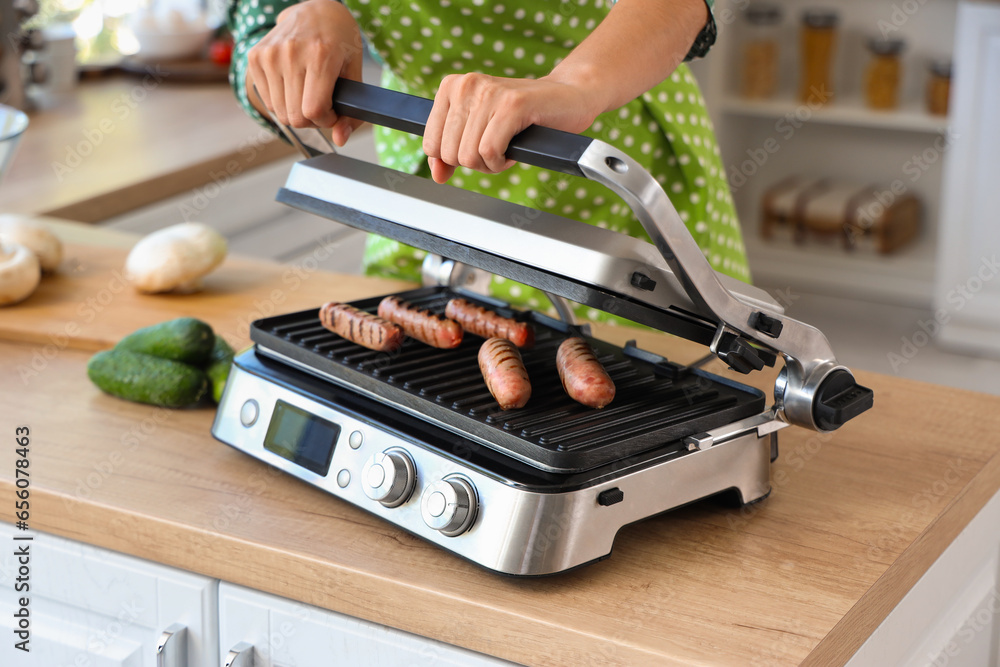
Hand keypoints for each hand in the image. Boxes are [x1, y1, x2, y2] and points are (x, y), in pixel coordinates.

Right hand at [246, 0, 362, 144]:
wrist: (317, 11)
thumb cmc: (340, 41)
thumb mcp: (354, 73)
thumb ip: (352, 111)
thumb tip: (340, 140)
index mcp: (320, 55)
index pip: (313, 110)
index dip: (326, 120)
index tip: (333, 112)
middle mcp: (290, 53)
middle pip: (295, 116)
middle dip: (312, 119)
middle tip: (322, 104)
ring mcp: (269, 54)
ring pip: (280, 113)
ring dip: (296, 112)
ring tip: (308, 95)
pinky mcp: (255, 57)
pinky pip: (268, 101)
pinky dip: (282, 102)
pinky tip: (294, 86)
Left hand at [422, 73, 605, 183]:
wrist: (568, 97)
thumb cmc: (523, 116)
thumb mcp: (478, 132)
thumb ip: (451, 152)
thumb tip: (437, 175)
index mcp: (451, 87)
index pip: (431, 144)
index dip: (454, 159)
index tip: (476, 149)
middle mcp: (466, 85)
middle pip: (450, 153)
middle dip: (474, 163)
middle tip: (496, 150)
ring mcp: (488, 92)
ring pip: (469, 155)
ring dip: (490, 163)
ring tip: (506, 148)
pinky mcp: (511, 104)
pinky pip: (489, 151)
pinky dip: (501, 162)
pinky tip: (512, 151)